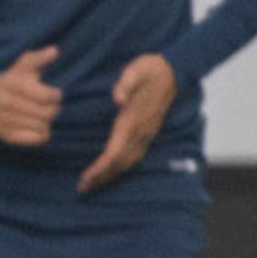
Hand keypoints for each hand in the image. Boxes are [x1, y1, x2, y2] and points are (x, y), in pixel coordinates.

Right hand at [0, 45, 61, 145]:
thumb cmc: (16, 80)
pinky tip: (38, 126)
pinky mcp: (4, 135)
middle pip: (44, 113)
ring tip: (44, 115)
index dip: (55, 96)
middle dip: (54, 109)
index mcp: (8, 83)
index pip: (43, 96)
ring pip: (41, 127)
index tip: (56, 94)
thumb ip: (39, 58)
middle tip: (53, 106)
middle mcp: (2, 102)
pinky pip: (35, 139)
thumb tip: (54, 51)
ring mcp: (1, 119)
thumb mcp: (25, 66)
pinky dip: (42, 134)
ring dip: (47, 121)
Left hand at [77, 54, 176, 192]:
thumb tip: (118, 98)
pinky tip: (111, 171)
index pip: (115, 151)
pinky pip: (134, 156)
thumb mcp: (136, 70)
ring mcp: (146, 134)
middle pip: (120, 162)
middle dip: (102, 176)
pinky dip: (120, 167)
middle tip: (83, 188)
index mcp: (133, 121)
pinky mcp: (148, 133)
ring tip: (93, 184)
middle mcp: (141, 132)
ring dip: (111, 175)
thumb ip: (126, 83)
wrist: (173, 71)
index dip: (101, 167)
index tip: (86, 177)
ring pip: (128, 162)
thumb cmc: (149, 69)